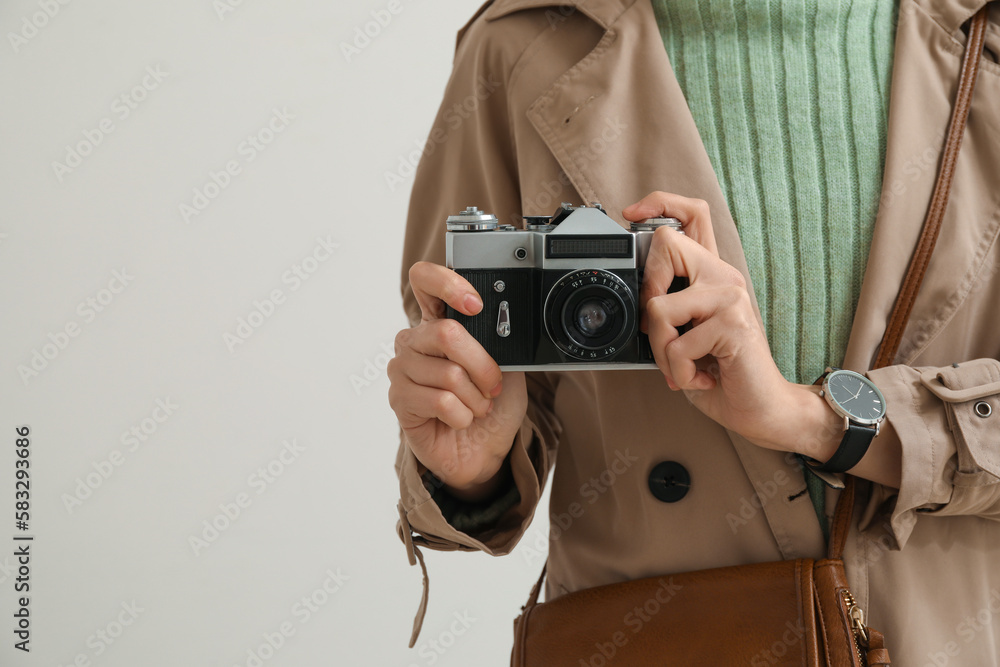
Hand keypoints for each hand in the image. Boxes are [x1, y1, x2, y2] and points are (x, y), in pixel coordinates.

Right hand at [388, 261, 526, 501]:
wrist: (484, 451)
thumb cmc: (492, 406)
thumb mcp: (508, 367)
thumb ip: (500, 341)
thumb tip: (502, 326)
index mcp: (438, 322)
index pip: (425, 281)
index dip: (448, 284)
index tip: (475, 304)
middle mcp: (415, 341)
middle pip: (445, 333)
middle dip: (482, 365)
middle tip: (492, 384)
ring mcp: (403, 369)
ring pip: (449, 374)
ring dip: (475, 398)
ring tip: (476, 406)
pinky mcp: (400, 400)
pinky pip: (440, 401)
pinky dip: (463, 415)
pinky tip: (460, 419)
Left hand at [622, 192, 835, 460]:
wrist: (760, 408)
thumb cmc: (719, 373)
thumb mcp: (684, 335)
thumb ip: (667, 309)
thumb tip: (634, 298)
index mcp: (712, 274)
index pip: (693, 213)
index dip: (660, 203)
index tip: (630, 213)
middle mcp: (723, 276)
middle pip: (667, 244)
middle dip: (647, 294)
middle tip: (663, 334)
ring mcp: (730, 295)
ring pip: (658, 307)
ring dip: (661, 351)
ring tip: (682, 367)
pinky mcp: (732, 322)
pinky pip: (676, 345)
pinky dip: (678, 372)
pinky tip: (700, 378)